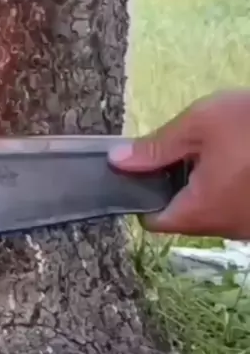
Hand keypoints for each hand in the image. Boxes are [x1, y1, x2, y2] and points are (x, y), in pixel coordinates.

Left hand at [109, 90, 249, 239]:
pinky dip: (234, 187)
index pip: (153, 222)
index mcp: (198, 212)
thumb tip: (117, 161)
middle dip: (179, 186)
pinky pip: (239, 207)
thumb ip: (157, 147)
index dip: (143, 196)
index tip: (149, 169)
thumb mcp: (201, 124)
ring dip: (209, 186)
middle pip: (184, 216)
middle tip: (189, 150)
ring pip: (214, 211)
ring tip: (223, 151)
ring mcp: (248, 227)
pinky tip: (242, 160)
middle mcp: (224, 229)